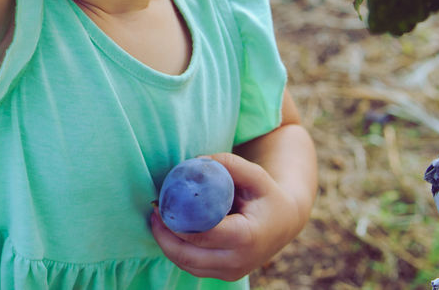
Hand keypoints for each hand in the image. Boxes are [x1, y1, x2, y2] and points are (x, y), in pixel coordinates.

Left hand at [149, 152, 303, 280]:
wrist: (285, 222)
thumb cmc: (266, 194)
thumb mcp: (254, 174)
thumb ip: (228, 164)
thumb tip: (196, 162)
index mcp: (247, 237)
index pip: (202, 234)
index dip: (177, 222)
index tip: (161, 205)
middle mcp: (239, 261)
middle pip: (189, 255)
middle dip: (165, 236)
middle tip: (153, 212)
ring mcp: (232, 272)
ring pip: (188, 265)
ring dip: (167, 245)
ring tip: (157, 219)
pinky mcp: (226, 275)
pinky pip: (193, 267)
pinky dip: (178, 252)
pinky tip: (170, 232)